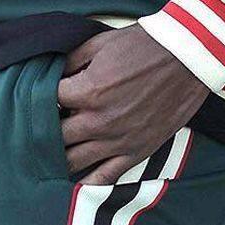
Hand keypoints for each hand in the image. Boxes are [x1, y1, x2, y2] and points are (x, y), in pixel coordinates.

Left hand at [56, 24, 208, 183]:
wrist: (185, 59)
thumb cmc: (142, 46)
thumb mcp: (100, 42)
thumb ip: (72, 60)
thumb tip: (53, 71)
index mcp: (88, 90)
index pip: (49, 100)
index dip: (40, 96)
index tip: (40, 94)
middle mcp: (99, 120)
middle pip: (56, 135)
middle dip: (44, 130)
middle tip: (39, 126)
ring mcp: (117, 140)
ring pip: (73, 160)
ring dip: (59, 156)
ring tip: (49, 152)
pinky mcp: (136, 152)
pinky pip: (104, 177)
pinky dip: (86, 182)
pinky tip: (73, 181)